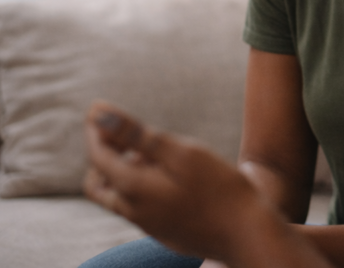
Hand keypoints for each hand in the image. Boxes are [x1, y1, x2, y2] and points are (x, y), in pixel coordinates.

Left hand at [83, 100, 270, 262]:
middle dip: (103, 154)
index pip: (98, 156)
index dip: (96, 131)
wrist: (247, 235)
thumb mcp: (181, 152)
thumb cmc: (219, 188)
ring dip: (121, 172)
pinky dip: (139, 187)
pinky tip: (168, 177)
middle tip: (118, 132)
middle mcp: (133, 211)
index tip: (97, 108)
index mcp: (133, 188)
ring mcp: (149, 226)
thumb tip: (97, 113)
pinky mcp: (165, 234)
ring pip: (118, 197)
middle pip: (99, 182)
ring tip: (147, 153)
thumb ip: (136, 134)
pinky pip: (138, 208)